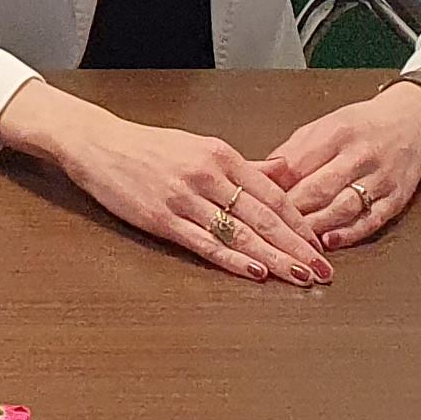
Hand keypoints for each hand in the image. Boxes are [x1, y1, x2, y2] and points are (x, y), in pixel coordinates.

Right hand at [0, 84, 331, 286]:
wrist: (96, 142)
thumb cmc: (146, 146)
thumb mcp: (199, 147)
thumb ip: (241, 167)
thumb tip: (282, 175)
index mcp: (220, 155)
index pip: (272, 193)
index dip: (300, 222)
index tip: (321, 244)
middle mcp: (207, 175)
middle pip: (263, 216)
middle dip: (298, 246)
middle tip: (324, 270)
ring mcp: (184, 197)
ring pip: (240, 233)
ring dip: (275, 258)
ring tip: (301, 277)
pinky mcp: (161, 218)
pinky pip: (205, 243)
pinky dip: (233, 260)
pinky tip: (255, 272)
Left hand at [262, 82, 420, 251]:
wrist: (412, 123)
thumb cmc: (360, 126)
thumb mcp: (322, 126)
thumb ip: (292, 152)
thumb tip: (260, 174)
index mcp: (336, 132)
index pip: (298, 164)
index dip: (274, 186)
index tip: (254, 201)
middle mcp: (360, 155)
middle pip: (318, 188)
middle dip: (291, 210)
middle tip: (269, 226)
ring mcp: (380, 179)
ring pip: (343, 207)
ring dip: (316, 225)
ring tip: (294, 239)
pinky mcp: (396, 198)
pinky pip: (370, 220)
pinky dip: (348, 233)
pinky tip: (329, 241)